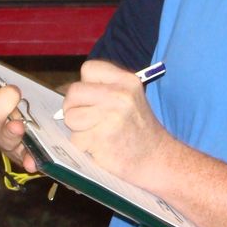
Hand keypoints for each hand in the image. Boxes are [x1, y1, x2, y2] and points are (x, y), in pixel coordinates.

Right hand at [0, 64, 36, 172]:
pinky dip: (27, 159)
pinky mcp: (21, 155)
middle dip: (1, 101)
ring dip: (10, 131)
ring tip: (18, 126)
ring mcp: (4, 139)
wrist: (50, 125)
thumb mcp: (26, 84)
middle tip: (15, 92)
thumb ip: (21, 78)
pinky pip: (24, 158)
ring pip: (3, 137)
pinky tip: (32, 162)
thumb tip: (31, 75)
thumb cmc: (31, 100)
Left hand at [60, 59, 172, 188]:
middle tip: (87, 118)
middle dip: (74, 107)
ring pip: (71, 116)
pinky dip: (83, 146)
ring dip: (78, 129)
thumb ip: (105, 89)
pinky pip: (75, 139)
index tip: (91, 97)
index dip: (85, 84)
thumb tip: (70, 94)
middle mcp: (120, 95)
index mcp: (127, 81)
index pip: (89, 69)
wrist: (156, 158)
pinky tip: (100, 147)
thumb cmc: (139, 129)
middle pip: (74, 92)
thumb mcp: (131, 97)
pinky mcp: (101, 139)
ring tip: (96, 133)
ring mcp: (110, 117)